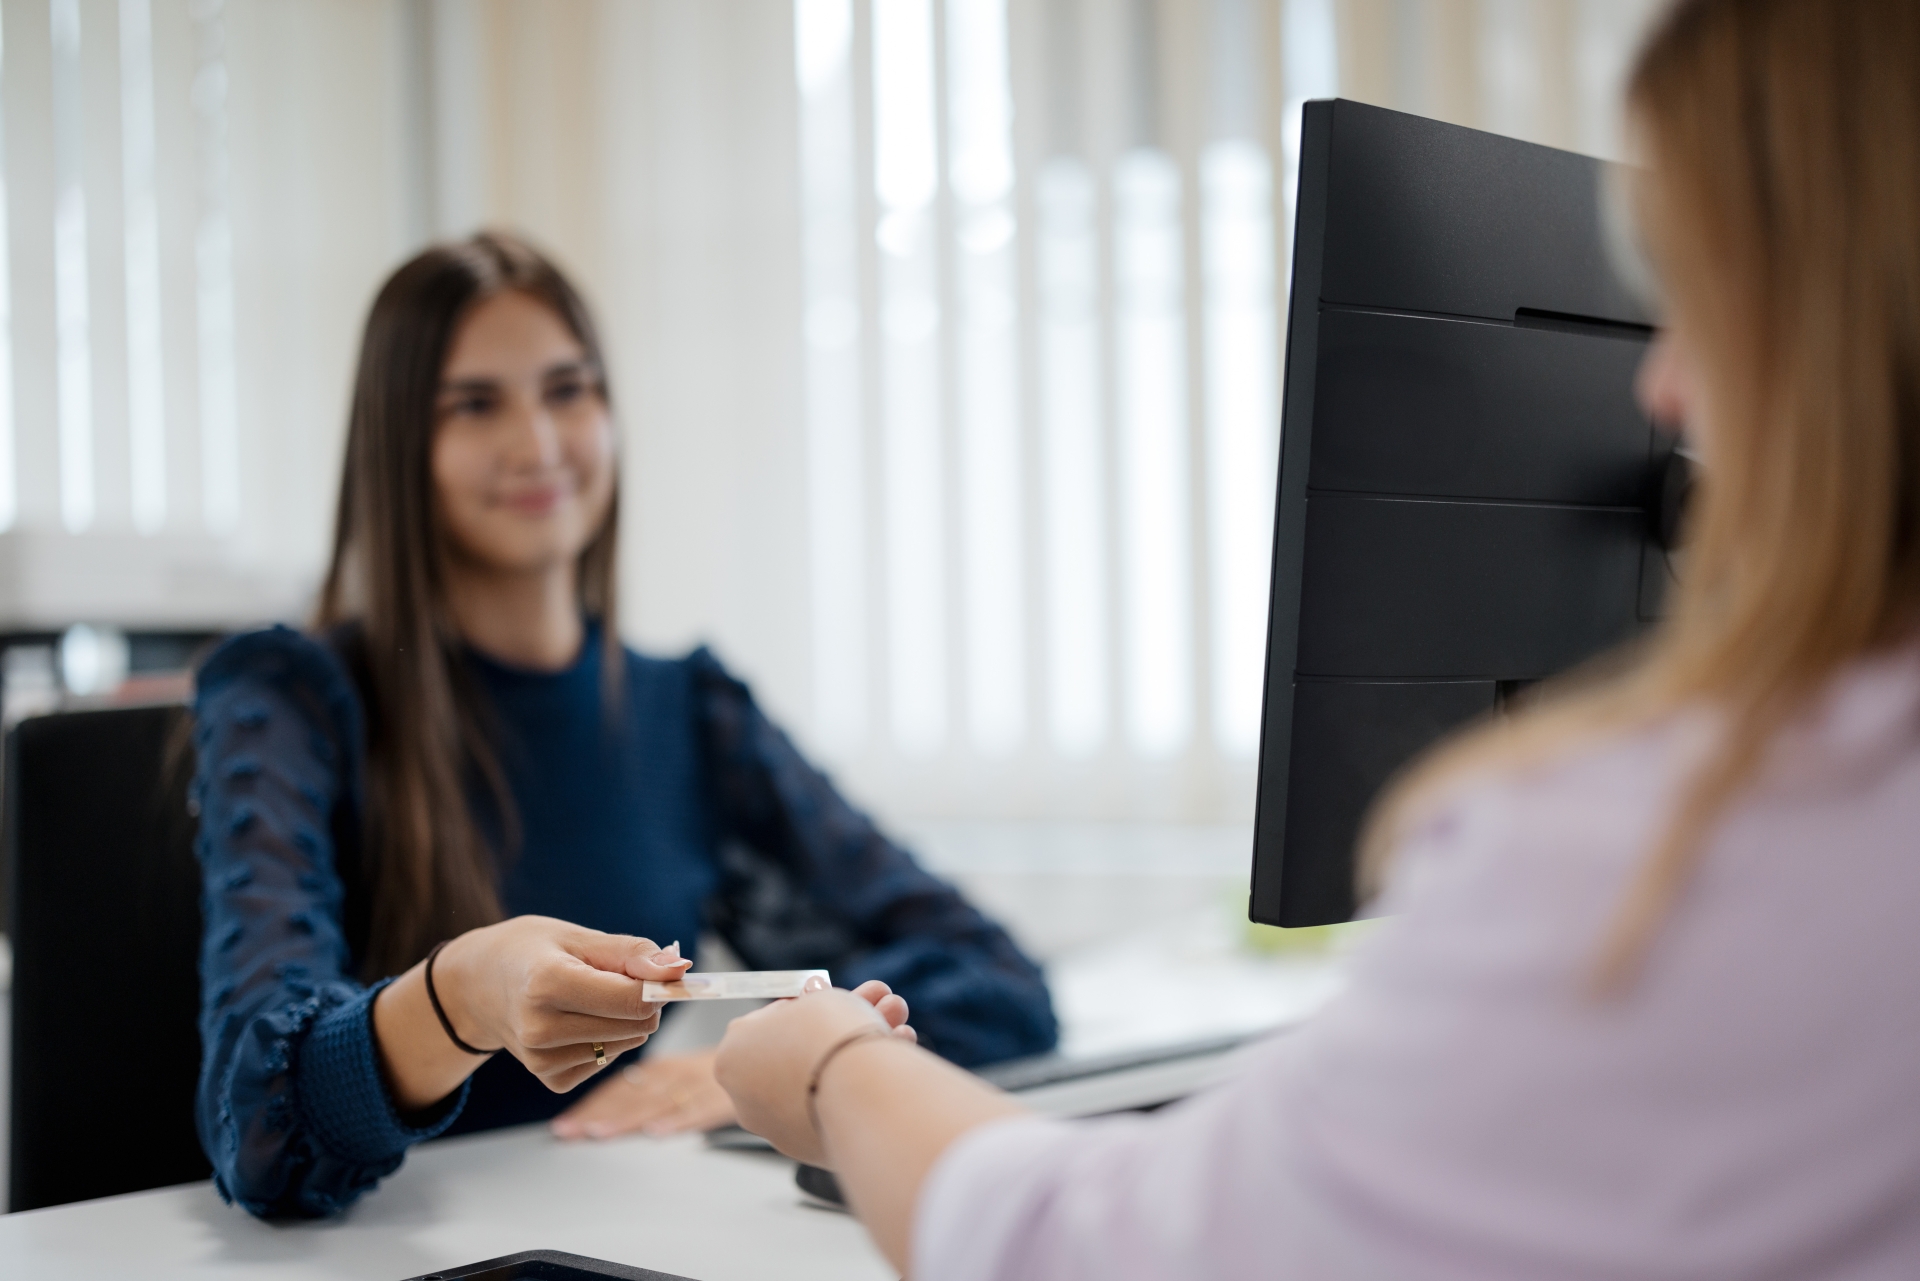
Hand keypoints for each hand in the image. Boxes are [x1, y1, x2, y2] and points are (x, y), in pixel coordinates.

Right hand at [376, 916, 693, 1109]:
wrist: (476, 986)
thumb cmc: (530, 952)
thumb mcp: (578, 937)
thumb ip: (632, 953)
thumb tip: (679, 969)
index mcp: (547, 984)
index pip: (632, 999)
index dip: (658, 985)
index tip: (658, 970)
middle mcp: (541, 1028)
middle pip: (637, 1023)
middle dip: (644, 1000)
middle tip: (615, 977)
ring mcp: (542, 1060)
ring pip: (628, 1043)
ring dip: (625, 1020)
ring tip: (589, 996)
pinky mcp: (549, 1079)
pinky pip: (608, 1059)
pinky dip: (607, 1039)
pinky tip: (577, 1021)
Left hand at [549, 1049, 736, 1139]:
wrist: (763, 1054)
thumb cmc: (717, 1073)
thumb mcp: (681, 1072)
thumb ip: (648, 1090)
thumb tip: (600, 1117)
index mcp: (662, 1069)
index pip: (620, 1087)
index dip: (591, 1105)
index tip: (565, 1124)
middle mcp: (675, 1076)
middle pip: (632, 1097)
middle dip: (598, 1116)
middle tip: (570, 1132)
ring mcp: (699, 1086)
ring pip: (659, 1103)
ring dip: (629, 1119)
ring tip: (602, 1133)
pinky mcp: (724, 1099)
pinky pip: (700, 1109)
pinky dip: (679, 1120)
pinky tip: (659, 1131)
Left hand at [714, 981, 916, 1165]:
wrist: (861, 1092)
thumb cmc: (830, 1037)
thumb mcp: (820, 998)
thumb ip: (815, 1002)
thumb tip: (817, 1001)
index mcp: (731, 1058)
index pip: (767, 1023)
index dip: (805, 1004)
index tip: (832, 995)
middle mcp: (749, 1100)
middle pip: (801, 1053)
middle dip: (843, 1026)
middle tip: (879, 1005)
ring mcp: (782, 1131)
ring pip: (825, 1081)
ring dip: (862, 1051)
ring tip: (901, 1026)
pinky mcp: (817, 1152)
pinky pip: (839, 1109)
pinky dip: (864, 1087)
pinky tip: (896, 1063)